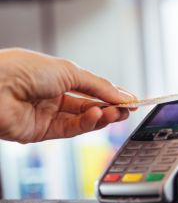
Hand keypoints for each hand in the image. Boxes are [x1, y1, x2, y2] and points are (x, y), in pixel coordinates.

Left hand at [0, 48, 136, 142]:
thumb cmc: (22, 70)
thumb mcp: (69, 71)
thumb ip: (98, 86)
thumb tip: (122, 95)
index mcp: (57, 76)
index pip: (91, 87)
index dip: (111, 93)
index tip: (131, 99)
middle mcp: (52, 95)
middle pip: (90, 104)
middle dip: (111, 106)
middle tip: (128, 109)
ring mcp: (48, 114)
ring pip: (83, 118)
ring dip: (103, 116)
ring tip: (117, 113)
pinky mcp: (43, 132)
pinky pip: (72, 128)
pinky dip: (88, 123)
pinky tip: (97, 115)